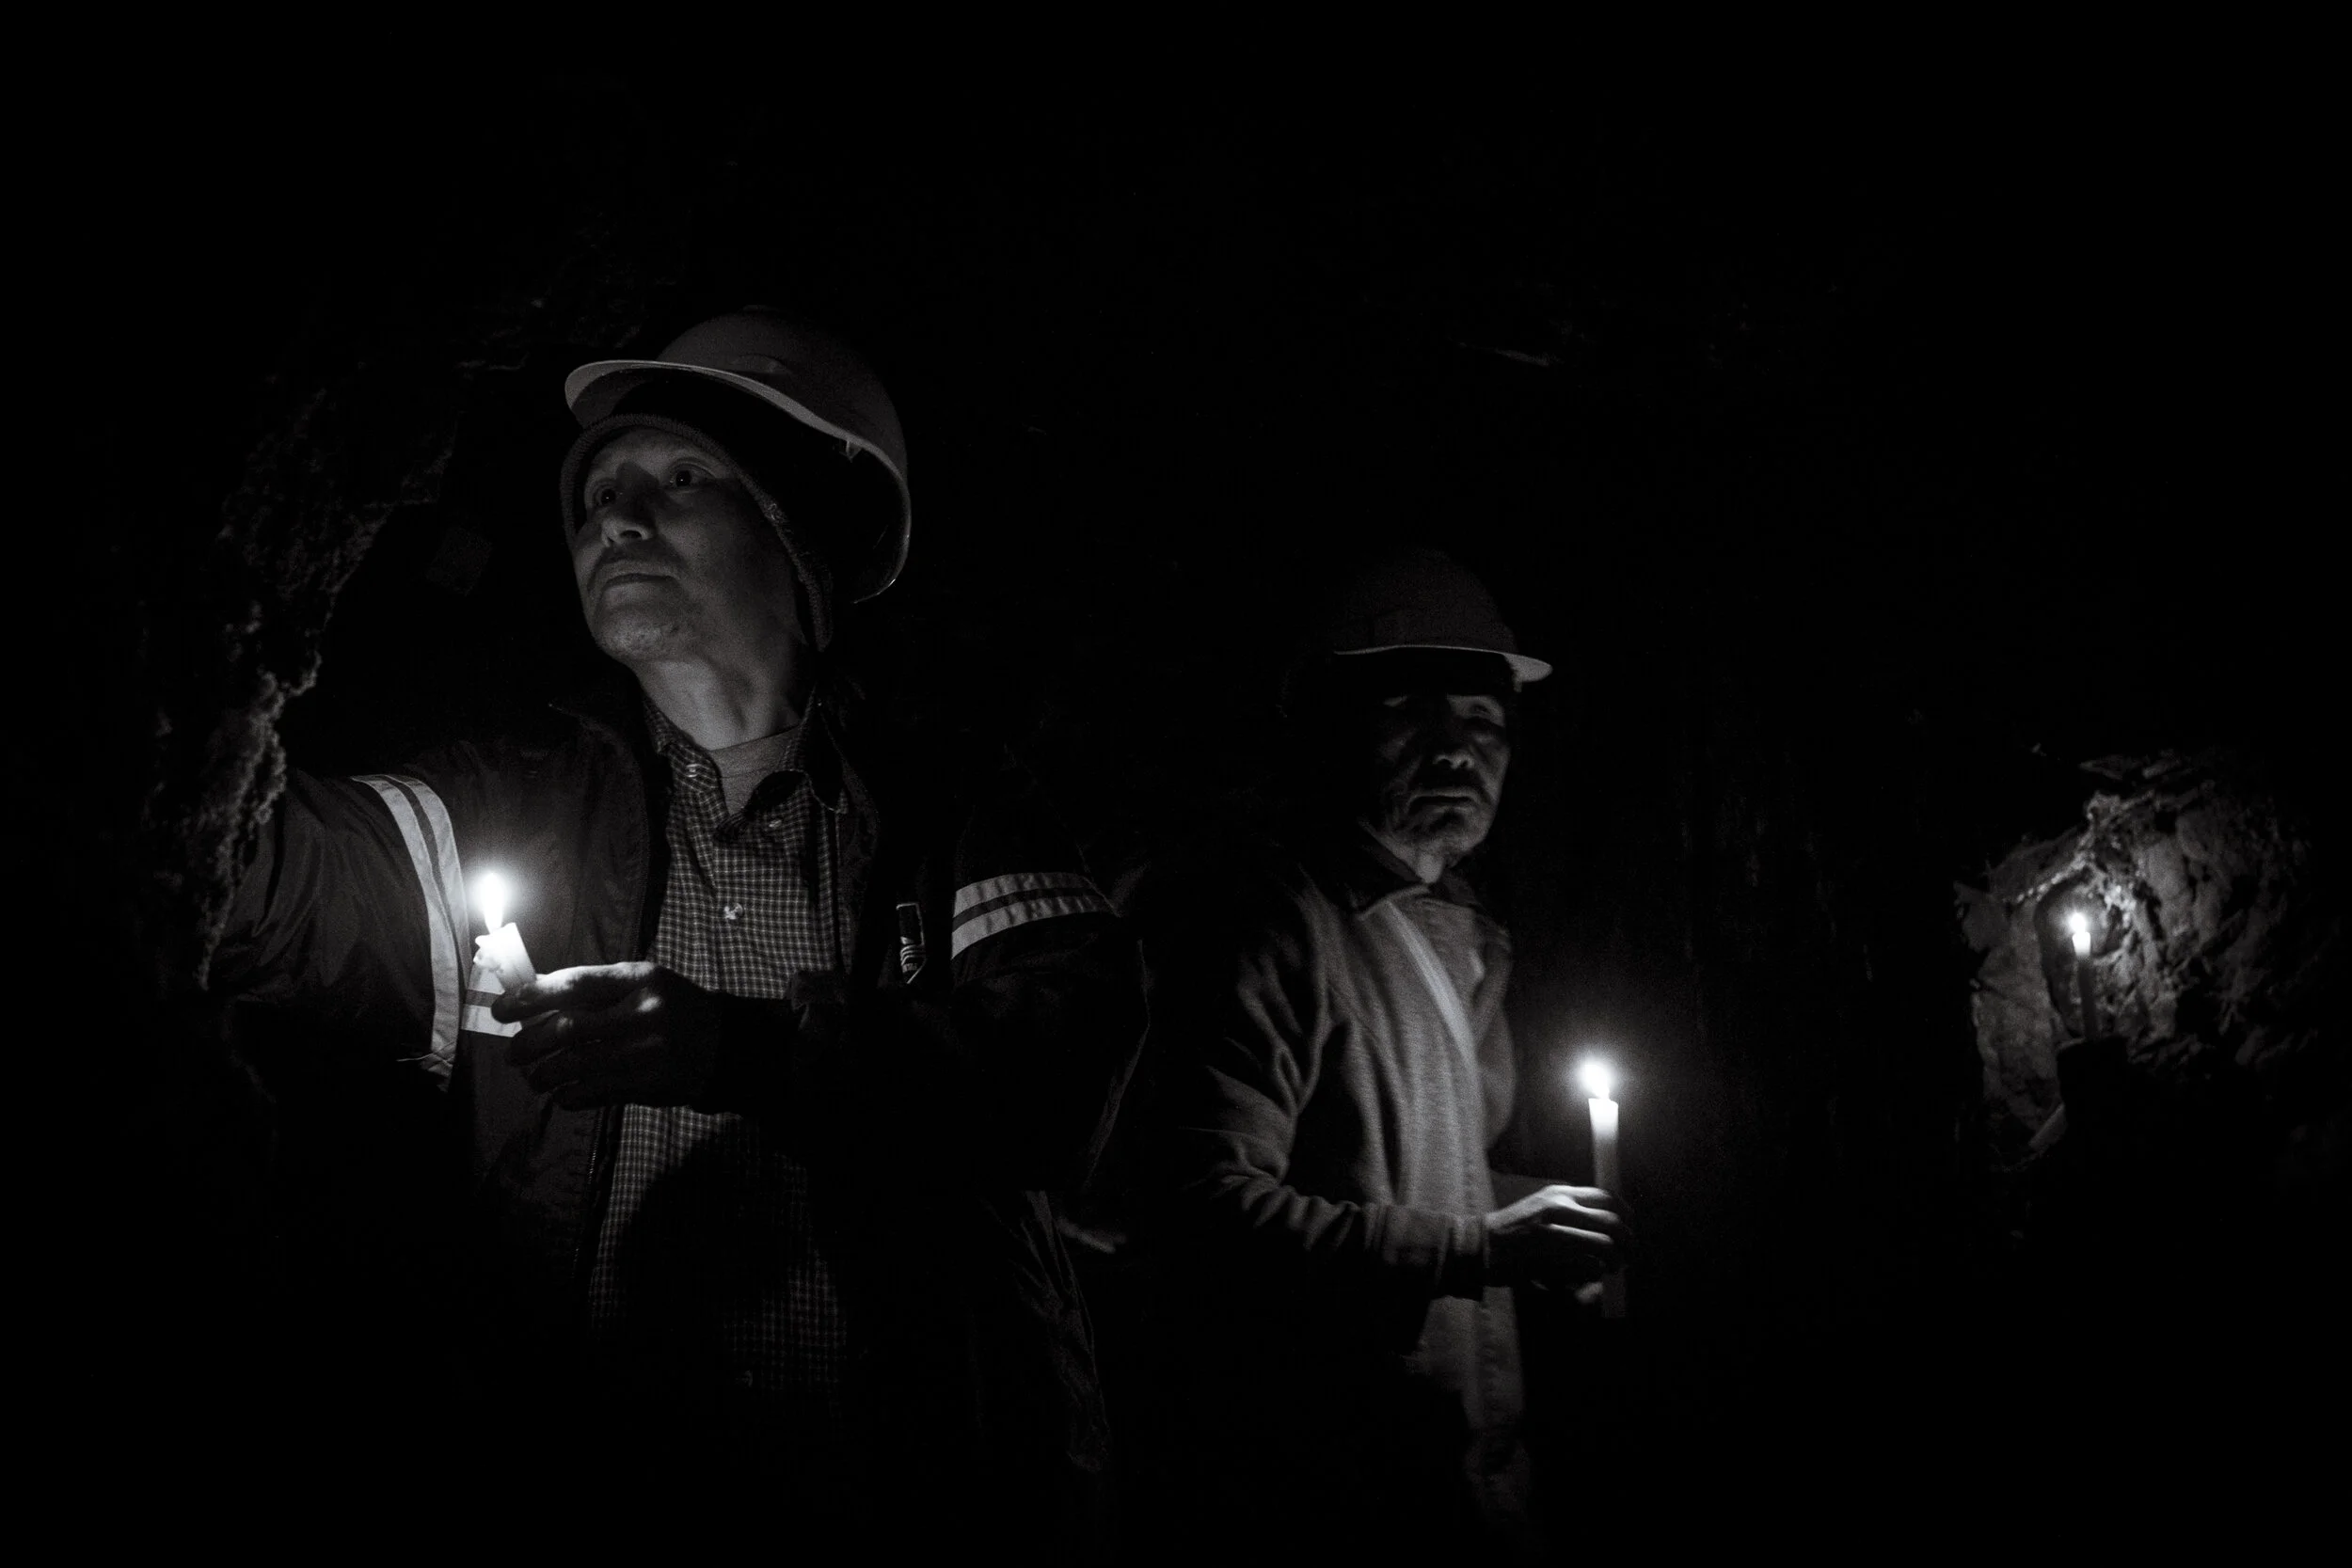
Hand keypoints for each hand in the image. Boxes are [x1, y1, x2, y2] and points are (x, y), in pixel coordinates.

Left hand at [492, 961, 723, 1108]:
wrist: (723, 1045)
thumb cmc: (671, 1007)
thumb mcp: (641, 983)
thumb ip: (595, 989)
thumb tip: (534, 998)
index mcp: (639, 979)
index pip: (575, 984)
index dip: (532, 996)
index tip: (503, 1009)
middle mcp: (643, 1013)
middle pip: (569, 1028)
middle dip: (530, 1043)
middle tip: (512, 1054)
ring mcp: (646, 1052)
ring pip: (576, 1066)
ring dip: (544, 1075)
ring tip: (534, 1078)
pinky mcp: (649, 1085)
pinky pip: (594, 1093)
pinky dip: (569, 1096)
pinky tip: (563, 1094)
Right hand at [1484, 1184, 1626, 1288]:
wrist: (1481, 1245)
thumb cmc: (1513, 1231)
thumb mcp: (1542, 1207)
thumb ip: (1572, 1210)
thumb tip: (1610, 1223)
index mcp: (1560, 1193)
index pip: (1608, 1197)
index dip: (1627, 1216)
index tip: (1630, 1230)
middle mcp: (1558, 1206)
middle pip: (1613, 1222)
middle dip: (1627, 1243)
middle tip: (1626, 1257)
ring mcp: (1553, 1229)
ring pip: (1605, 1244)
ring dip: (1614, 1261)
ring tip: (1610, 1269)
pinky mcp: (1548, 1255)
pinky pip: (1589, 1266)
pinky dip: (1595, 1274)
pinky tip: (1588, 1277)